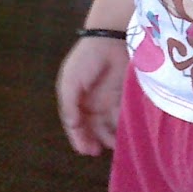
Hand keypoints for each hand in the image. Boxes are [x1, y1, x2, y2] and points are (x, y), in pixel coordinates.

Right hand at [56, 38, 128, 155]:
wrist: (110, 39)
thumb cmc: (86, 60)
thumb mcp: (70, 82)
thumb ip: (69, 106)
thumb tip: (72, 126)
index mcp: (74, 97)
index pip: (75, 123)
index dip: (79, 138)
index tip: (85, 150)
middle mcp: (89, 101)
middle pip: (90, 127)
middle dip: (93, 140)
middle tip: (97, 151)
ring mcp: (106, 98)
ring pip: (106, 124)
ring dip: (108, 136)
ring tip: (112, 146)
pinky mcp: (122, 95)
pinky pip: (120, 115)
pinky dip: (121, 126)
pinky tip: (123, 134)